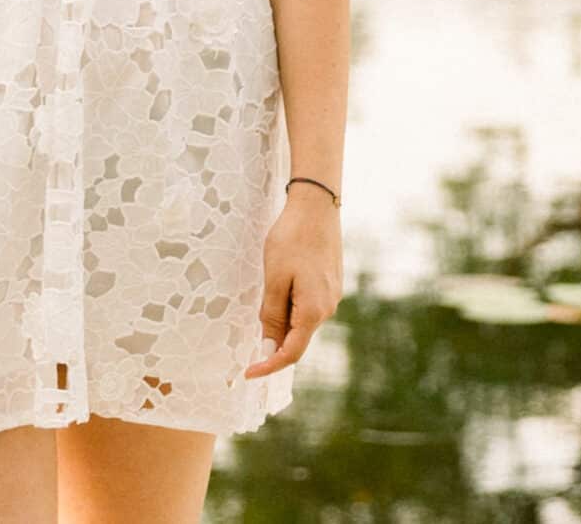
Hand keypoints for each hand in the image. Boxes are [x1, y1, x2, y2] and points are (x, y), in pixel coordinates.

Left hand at [242, 183, 341, 379]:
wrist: (317, 207)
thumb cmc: (291, 239)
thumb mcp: (275, 278)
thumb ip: (273, 314)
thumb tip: (270, 345)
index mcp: (313, 311)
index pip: (291, 352)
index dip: (269, 365)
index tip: (248, 373)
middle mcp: (328, 308)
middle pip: (298, 338)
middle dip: (273, 343)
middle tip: (248, 341)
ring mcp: (332, 296)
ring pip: (302, 321)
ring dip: (282, 321)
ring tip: (266, 294)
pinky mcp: (330, 283)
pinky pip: (308, 306)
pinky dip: (291, 307)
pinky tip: (280, 286)